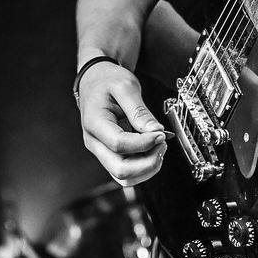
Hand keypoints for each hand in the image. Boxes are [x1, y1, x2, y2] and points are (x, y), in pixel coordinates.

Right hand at [77, 59, 167, 185]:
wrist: (95, 80)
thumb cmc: (107, 81)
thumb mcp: (125, 86)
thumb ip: (139, 110)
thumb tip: (155, 131)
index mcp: (94, 123)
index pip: (119, 144)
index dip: (144, 143)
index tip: (162, 134)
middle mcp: (94, 142)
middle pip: (120, 169)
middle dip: (148, 162)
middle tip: (162, 144)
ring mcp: (101, 151)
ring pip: (123, 177)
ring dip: (146, 168)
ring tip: (159, 148)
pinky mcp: (110, 154)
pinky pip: (126, 172)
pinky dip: (143, 167)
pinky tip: (153, 151)